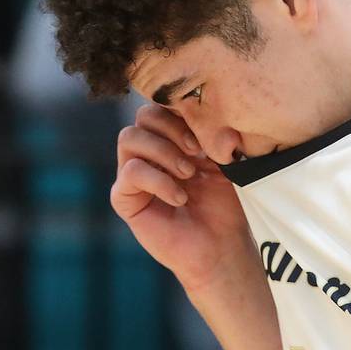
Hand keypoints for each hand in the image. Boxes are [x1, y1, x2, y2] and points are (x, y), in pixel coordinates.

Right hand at [111, 104, 258, 292]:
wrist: (220, 245)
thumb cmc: (225, 203)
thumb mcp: (225, 162)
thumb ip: (218, 137)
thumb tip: (218, 122)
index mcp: (173, 137)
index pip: (165, 104)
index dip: (183, 111)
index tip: (208, 131)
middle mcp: (150, 151)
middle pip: (144, 115)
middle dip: (172, 128)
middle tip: (197, 151)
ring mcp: (135, 173)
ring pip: (129, 137)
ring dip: (164, 152)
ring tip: (189, 174)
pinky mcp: (125, 198)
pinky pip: (130, 172)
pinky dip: (159, 181)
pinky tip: (180, 197)